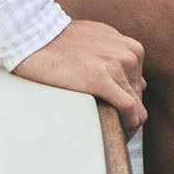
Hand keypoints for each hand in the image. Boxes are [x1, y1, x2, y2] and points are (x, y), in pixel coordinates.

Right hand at [12, 19, 147, 134]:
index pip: (138, 85)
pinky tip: (120, 135)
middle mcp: (128, 56)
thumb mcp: (98, 39)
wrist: (34, 36)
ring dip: (128, 124)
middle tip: (116, 132)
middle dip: (129, 115)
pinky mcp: (101, 80)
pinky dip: (128, 125)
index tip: (120, 118)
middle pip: (138, 97)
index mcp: (129, 48)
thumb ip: (116, 57)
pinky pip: (128, 109)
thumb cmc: (61, 40)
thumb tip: (135, 81)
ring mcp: (117, 66)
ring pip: (136, 106)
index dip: (131, 103)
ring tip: (115, 137)